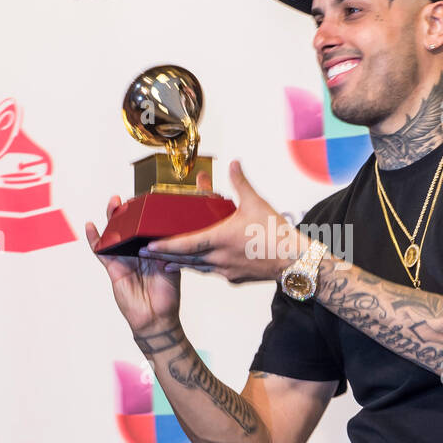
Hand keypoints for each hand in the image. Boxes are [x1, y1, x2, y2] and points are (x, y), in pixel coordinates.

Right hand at [85, 178, 210, 331]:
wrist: (157, 319)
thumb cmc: (167, 296)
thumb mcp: (172, 268)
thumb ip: (169, 251)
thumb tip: (171, 234)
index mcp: (153, 250)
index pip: (147, 227)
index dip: (145, 213)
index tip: (148, 197)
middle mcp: (137, 252)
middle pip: (129, 227)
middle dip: (127, 211)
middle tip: (128, 197)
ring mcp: (124, 259)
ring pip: (115, 234)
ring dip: (112, 218)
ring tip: (113, 203)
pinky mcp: (113, 268)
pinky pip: (102, 251)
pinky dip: (95, 239)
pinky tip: (91, 227)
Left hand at [140, 161, 309, 283]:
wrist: (295, 261)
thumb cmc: (276, 234)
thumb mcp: (256, 203)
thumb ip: (240, 182)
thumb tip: (234, 164)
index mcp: (220, 239)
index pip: (184, 244)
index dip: (164, 246)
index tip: (148, 246)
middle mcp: (219, 258)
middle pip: (185, 260)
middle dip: (165, 256)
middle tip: (147, 253)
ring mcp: (227, 271)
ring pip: (197, 268)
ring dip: (181, 264)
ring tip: (166, 262)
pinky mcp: (235, 278)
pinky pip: (213, 273)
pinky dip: (203, 267)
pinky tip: (201, 264)